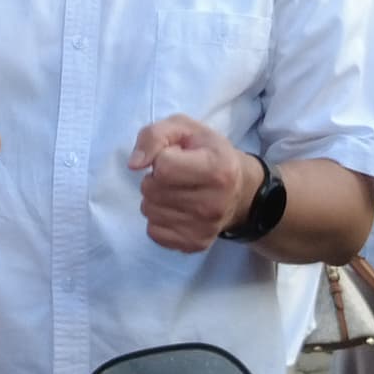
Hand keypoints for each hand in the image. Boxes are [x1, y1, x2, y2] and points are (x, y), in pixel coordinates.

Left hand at [132, 115, 257, 253]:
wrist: (240, 191)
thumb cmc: (209, 154)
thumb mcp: (185, 129)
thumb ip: (155, 136)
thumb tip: (133, 164)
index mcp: (217, 169)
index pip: (163, 167)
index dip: (161, 158)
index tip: (176, 157)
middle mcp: (213, 204)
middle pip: (152, 190)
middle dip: (155, 179)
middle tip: (175, 176)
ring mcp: (204, 228)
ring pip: (149, 211)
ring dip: (155, 199)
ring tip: (176, 192)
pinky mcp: (194, 245)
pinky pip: (153, 231)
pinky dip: (158, 219)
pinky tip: (176, 210)